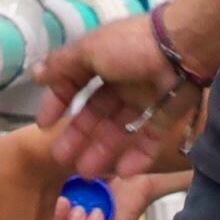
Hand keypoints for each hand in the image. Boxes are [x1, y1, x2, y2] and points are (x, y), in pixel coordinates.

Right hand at [40, 16, 184, 178]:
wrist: (182, 49)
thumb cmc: (130, 46)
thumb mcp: (89, 50)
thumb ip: (63, 65)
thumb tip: (36, 74)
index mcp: (104, 61)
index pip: (75, 85)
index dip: (58, 103)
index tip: (44, 126)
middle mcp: (123, 81)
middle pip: (97, 114)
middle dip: (79, 136)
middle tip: (62, 159)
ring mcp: (146, 99)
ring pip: (120, 130)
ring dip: (102, 151)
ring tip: (87, 172)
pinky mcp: (167, 115)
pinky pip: (150, 139)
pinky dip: (137, 156)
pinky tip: (123, 172)